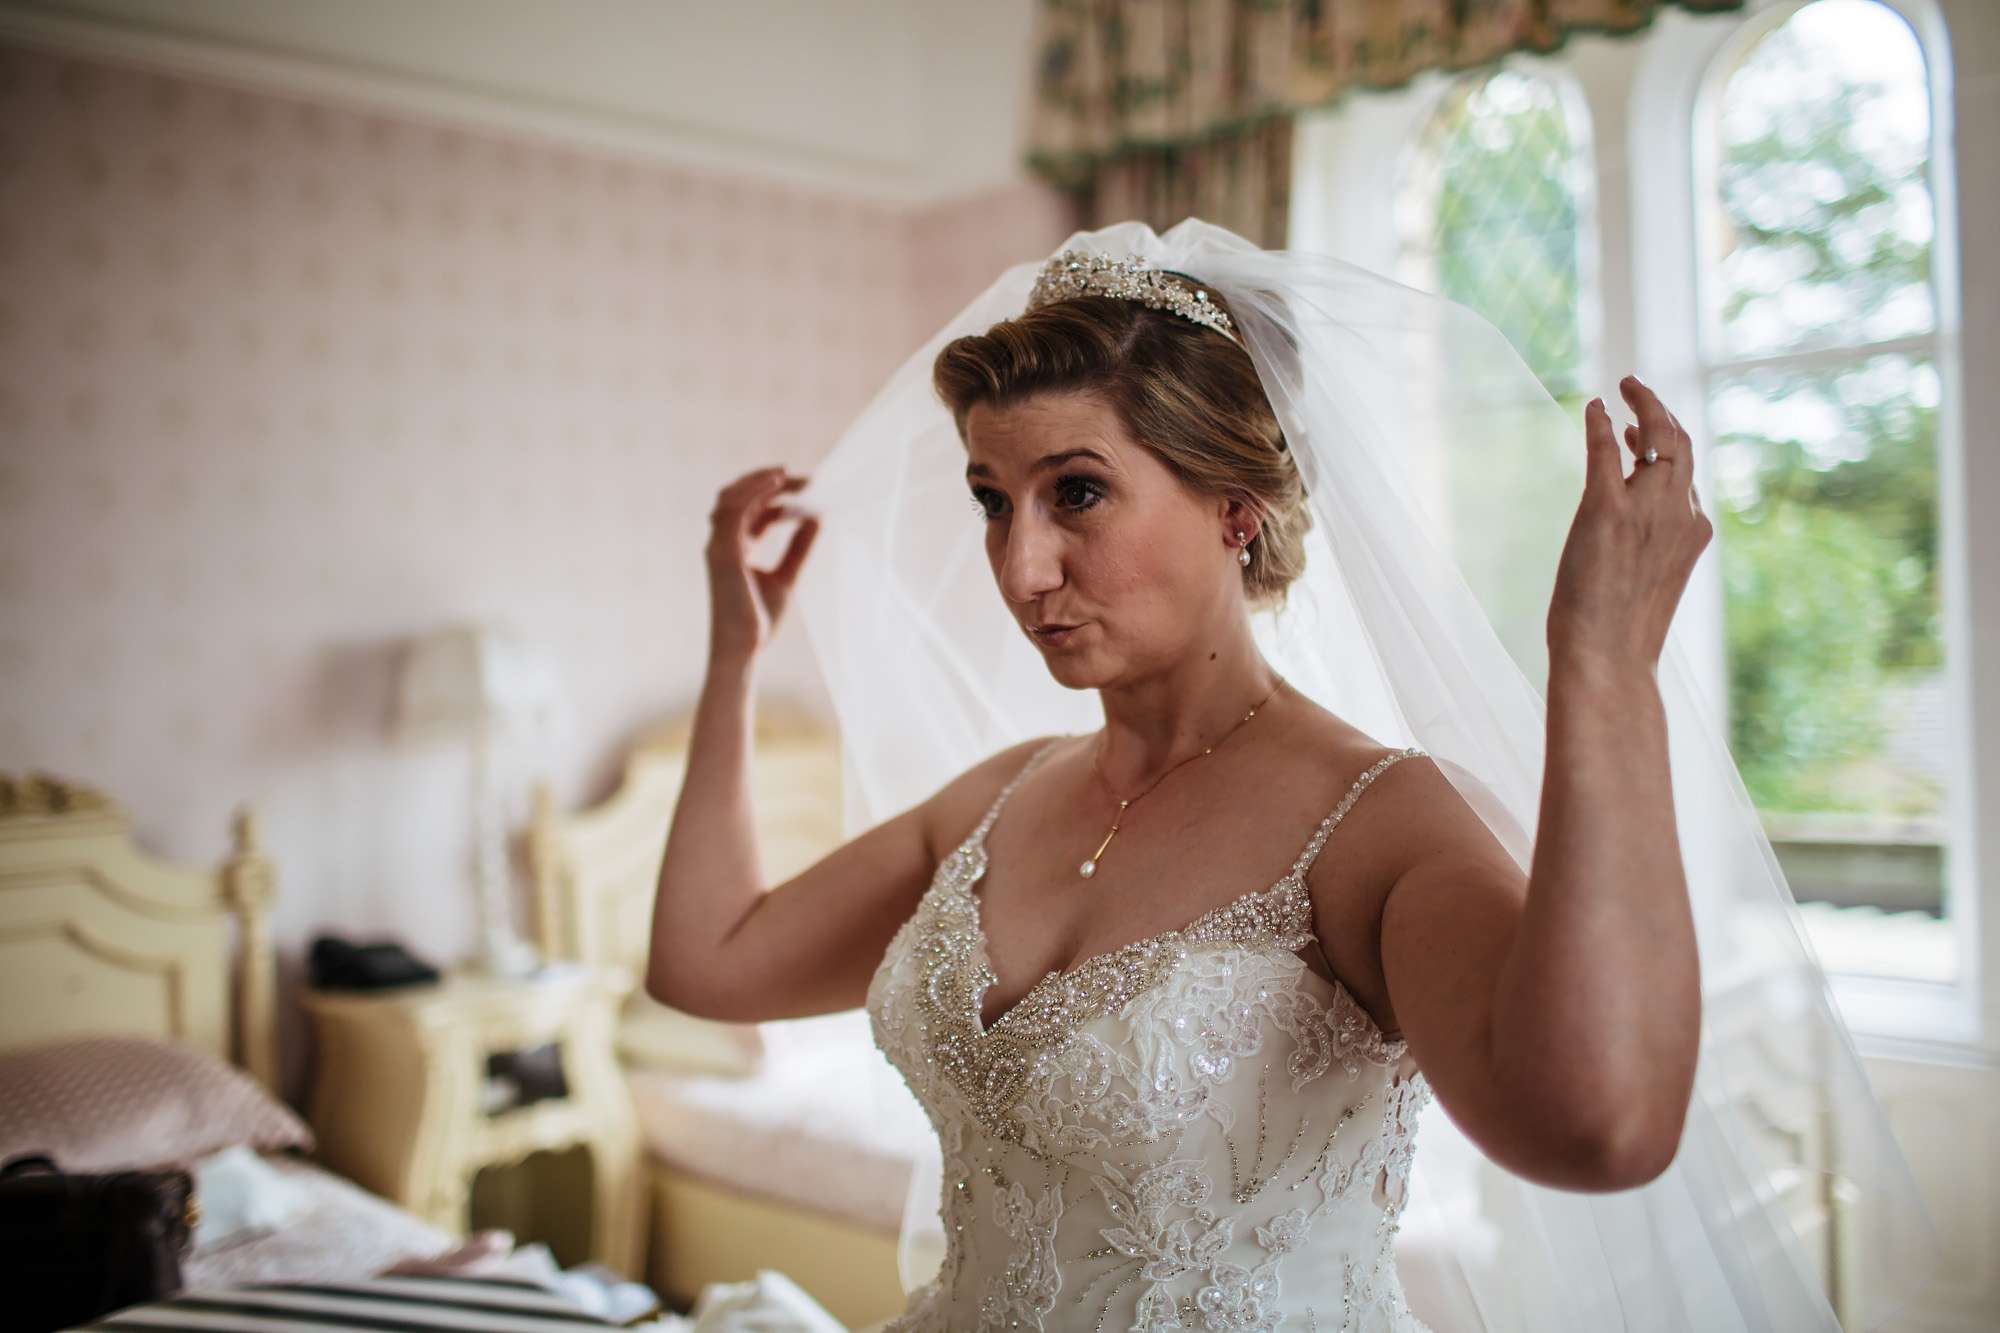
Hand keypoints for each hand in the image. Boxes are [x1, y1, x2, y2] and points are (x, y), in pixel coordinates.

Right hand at [706, 465, 818, 664]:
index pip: (752, 510)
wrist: (743, 648)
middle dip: (768, 483)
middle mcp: (722, 543)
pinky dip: (755, 492)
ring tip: (788, 474)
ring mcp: (718, 545)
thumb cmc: (758, 621)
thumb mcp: (787, 577)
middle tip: (803, 478)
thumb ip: (799, 548)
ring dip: (759, 481)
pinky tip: (778, 484)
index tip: (808, 489)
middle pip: (740, 498)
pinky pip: (735, 509)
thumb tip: (816, 518)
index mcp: (734, 549)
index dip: (777, 496)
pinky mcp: (721, 551)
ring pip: (731, 497)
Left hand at [1547, 375, 1712, 675]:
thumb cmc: (1621, 638)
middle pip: (1680, 445)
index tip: (1639, 432)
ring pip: (1657, 438)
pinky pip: (1605, 454)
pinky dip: (1600, 425)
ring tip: (1627, 386)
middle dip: (1662, 411)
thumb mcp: (1647, 585)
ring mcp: (1646, 510)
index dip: (1665, 445)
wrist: (1608, 659)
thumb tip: (1629, 538)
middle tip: (1638, 388)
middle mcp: (1677, 515)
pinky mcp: (1606, 511)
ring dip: (1644, 405)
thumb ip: (1649, 552)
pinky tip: (1594, 407)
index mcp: (1692, 533)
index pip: (1684, 474)